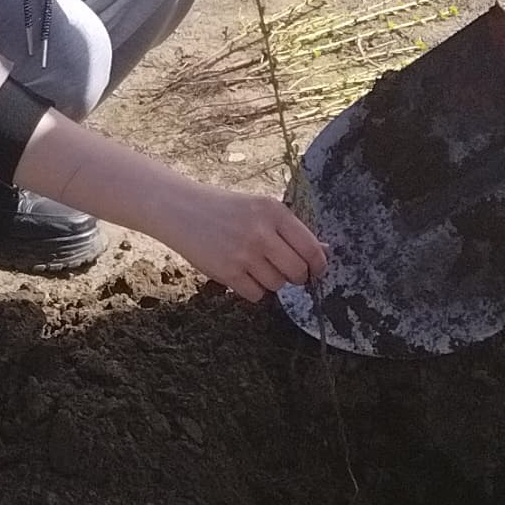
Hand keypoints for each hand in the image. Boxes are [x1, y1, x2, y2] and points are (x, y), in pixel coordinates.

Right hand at [16, 113, 324, 299]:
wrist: (180, 209)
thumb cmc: (225, 209)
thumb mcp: (260, 209)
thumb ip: (291, 231)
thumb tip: (324, 252)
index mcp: (275, 211)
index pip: (312, 248)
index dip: (318, 265)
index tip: (315, 271)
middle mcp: (262, 231)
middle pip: (298, 272)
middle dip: (296, 277)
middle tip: (284, 271)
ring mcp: (245, 253)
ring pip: (277, 285)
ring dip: (271, 282)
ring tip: (254, 266)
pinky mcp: (228, 272)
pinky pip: (256, 295)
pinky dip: (252, 291)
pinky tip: (241, 274)